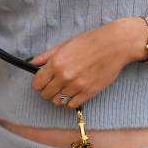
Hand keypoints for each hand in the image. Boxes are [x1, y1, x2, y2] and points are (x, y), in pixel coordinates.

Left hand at [30, 18, 147, 108]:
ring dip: (58, 97)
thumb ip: (47, 55)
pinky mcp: (88, 93)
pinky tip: (73, 94)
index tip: (42, 82)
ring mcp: (76, 86)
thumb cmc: (90, 41)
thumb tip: (33, 63)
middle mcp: (64, 76)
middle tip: (53, 86)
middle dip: (47, 91)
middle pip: (45, 95)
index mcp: (56, 63)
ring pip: (57, 101)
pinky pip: (71, 105)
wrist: (115, 44)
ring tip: (65, 89)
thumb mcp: (65, 44)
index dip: (37, 84)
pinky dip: (69, 102)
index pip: (37, 84)